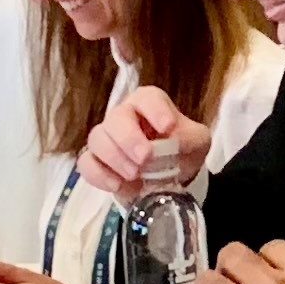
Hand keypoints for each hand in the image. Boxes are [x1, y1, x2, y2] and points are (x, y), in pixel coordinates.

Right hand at [79, 84, 210, 196]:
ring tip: (135, 175)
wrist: (172, 179)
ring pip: (97, 139)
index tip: (167, 127)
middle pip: (116, 118)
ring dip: (115, 158)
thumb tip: (175, 140)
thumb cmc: (182, 151)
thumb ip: (190, 137)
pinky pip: (86, 163)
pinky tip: (117, 185)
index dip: (155, 110)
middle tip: (145, 158)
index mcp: (149, 104)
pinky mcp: (97, 162)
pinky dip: (99, 175)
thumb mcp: (198, 142)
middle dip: (129, 138)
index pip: (147, 98)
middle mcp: (124, 116)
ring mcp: (107, 138)